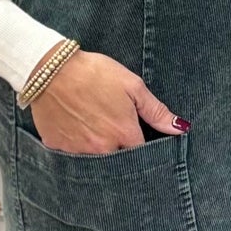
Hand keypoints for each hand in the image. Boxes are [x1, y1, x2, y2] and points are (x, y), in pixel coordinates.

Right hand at [29, 50, 186, 153]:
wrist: (50, 69)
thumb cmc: (94, 73)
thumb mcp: (131, 86)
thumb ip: (156, 111)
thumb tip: (180, 128)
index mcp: (124, 133)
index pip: (142, 154)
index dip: (143, 146)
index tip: (139, 136)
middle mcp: (102, 148)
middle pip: (119, 160)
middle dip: (121, 150)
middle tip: (114, 129)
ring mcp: (79, 150)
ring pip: (96, 159)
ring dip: (99, 149)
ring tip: (95, 126)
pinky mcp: (59, 147)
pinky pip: (72, 155)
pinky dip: (76, 145)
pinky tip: (76, 127)